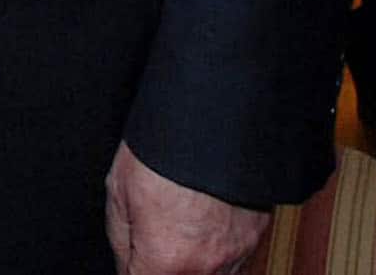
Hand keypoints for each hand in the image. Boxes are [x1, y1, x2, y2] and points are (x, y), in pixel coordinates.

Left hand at [104, 145, 266, 274]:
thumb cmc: (165, 145)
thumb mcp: (118, 192)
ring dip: (192, 260)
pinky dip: (215, 245)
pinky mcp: (256, 234)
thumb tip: (127, 262)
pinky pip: (232, 255)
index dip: (133, 269)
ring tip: (179, 223)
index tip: (135, 258)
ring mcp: (237, 252)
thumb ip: (122, 242)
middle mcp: (208, 265)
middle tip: (153, 234)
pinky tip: (202, 218)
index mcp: (168, 260)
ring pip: (209, 274)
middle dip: (163, 264)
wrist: (215, 116)